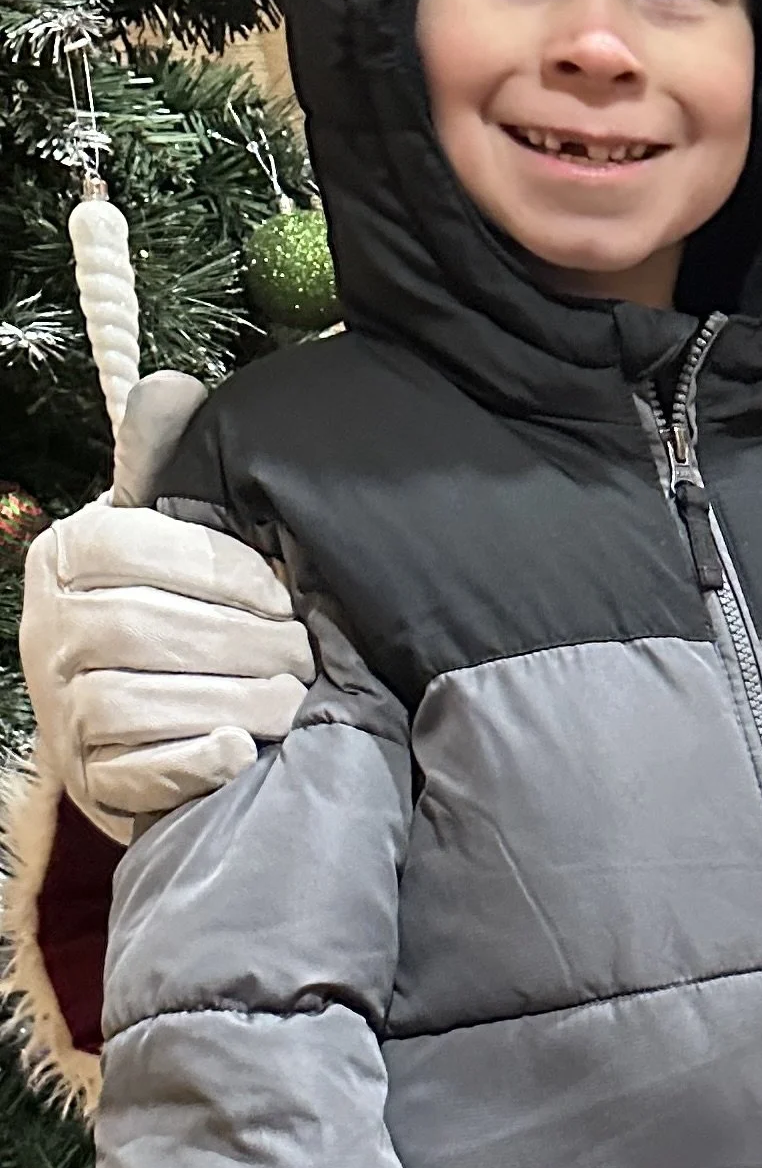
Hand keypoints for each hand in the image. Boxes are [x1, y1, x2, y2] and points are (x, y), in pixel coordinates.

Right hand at [20, 370, 313, 840]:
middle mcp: (50, 632)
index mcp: (67, 559)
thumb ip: (162, 464)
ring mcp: (63, 711)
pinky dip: (191, 763)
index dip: (217, 570)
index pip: (133, 550)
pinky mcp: (89, 780)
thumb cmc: (164, 609)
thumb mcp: (158, 534)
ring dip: (226, 700)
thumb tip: (172, 387)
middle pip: (140, 630)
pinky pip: (133, 773)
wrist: (137, 722)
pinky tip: (243, 751)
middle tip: (306, 652)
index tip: (281, 591)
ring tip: (292, 699)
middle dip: (238, 641)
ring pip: (135, 702)